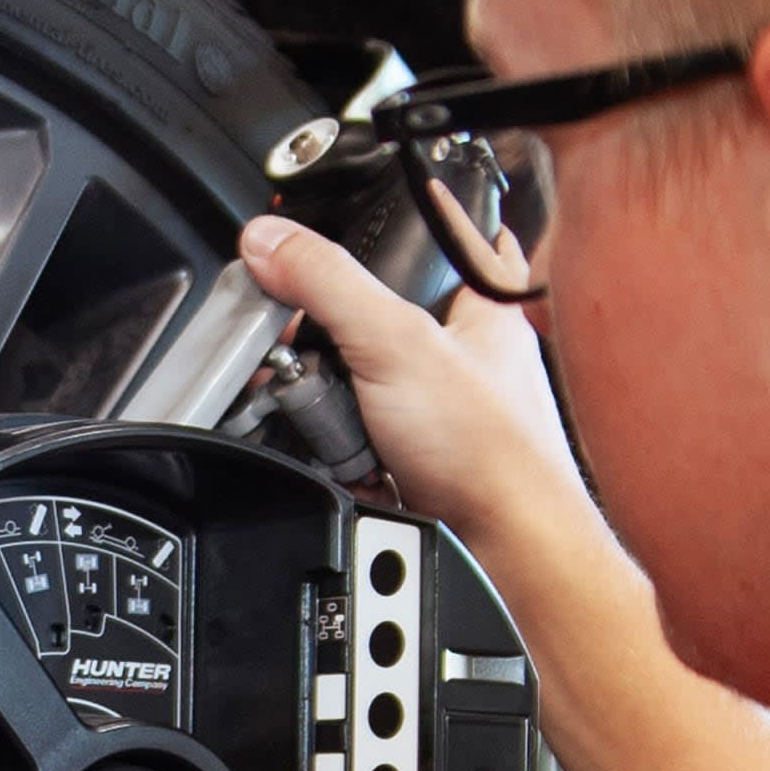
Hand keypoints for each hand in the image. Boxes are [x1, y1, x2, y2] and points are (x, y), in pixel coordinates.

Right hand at [239, 212, 590, 557]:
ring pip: (361, 381)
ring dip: (332, 402)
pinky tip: (342, 455)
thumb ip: (327, 283)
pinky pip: (356, 437)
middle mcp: (465, 354)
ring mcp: (438, 411)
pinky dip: (338, 448)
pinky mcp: (412, 459)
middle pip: (378, 315)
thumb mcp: (394, 342)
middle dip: (334, 336)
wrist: (500, 551)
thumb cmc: (493, 452)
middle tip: (308, 345)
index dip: (409, 221)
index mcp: (483, 305)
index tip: (363, 219)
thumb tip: (270, 243)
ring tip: (330, 415)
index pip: (453, 233)